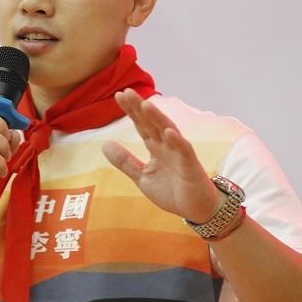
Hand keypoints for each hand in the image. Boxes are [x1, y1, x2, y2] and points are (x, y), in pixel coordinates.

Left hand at [102, 89, 222, 221]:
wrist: (196, 209)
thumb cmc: (172, 191)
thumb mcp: (142, 177)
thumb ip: (125, 161)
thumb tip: (104, 144)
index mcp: (155, 147)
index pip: (141, 125)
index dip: (131, 111)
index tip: (119, 95)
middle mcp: (167, 145)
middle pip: (152, 123)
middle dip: (140, 108)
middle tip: (127, 92)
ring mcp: (180, 153)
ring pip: (168, 131)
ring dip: (158, 118)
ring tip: (146, 105)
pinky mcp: (191, 165)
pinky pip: (184, 150)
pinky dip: (177, 141)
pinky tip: (169, 131)